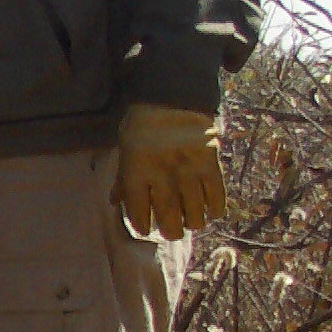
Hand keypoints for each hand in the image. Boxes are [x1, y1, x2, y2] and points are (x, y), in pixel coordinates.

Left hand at [112, 103, 225, 239]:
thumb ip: (122, 178)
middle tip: (173, 233)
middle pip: (168, 216)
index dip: (142, 225)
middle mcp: (162, 175)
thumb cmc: (143, 125)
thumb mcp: (125, 149)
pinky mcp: (211, 164)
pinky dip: (216, 208)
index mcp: (136, 171)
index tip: (146, 229)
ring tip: (192, 223)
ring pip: (195, 212)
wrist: (173, 98)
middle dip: (171, 231)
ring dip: (194, 222)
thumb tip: (115, 202)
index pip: (138, 211)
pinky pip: (216, 196)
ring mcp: (188, 170)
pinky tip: (212, 211)